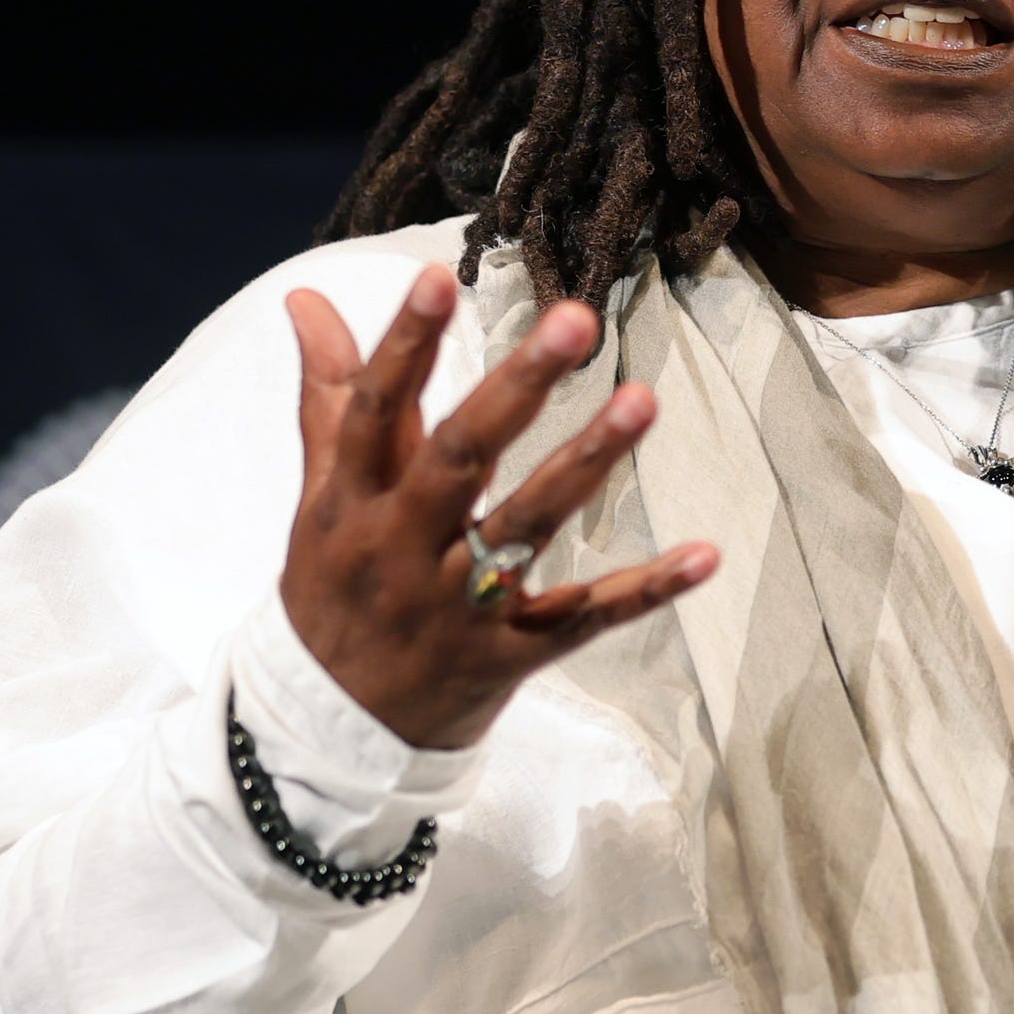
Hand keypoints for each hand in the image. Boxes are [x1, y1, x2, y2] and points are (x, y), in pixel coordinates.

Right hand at [279, 264, 717, 749]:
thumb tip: (308, 302)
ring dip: (588, 462)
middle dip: (517, 387)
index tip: (438, 277)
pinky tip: (705, 555)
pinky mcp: (511, 657)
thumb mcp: (321, 502)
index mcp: (350, 504)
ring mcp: (460, 608)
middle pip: (460, 459)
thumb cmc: (335, 594)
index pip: (373, 412)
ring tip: (645, 399)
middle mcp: (403, 550)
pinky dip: (646, 591)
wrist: (332, 736)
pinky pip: (584, 620)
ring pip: (528, 528)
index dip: (402, 345)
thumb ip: (329, 401)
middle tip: (576, 318)